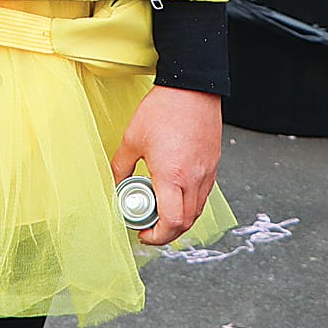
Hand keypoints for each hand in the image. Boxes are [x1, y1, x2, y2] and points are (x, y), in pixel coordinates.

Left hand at [112, 84, 222, 245]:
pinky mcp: (213, 167)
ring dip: (178, 219)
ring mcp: (207, 175)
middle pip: (186, 223)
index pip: (171, 222)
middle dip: (166, 233)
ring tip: (157, 210)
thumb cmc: (162, 111)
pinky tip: (172, 193)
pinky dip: (188, 204)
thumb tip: (115, 185)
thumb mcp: (131, 139)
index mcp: (172, 176)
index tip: (142, 233)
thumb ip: (121, 167)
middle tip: (147, 227)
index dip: (156, 236)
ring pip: (196, 212)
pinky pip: (203, 196)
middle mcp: (194, 180)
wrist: (192, 90)